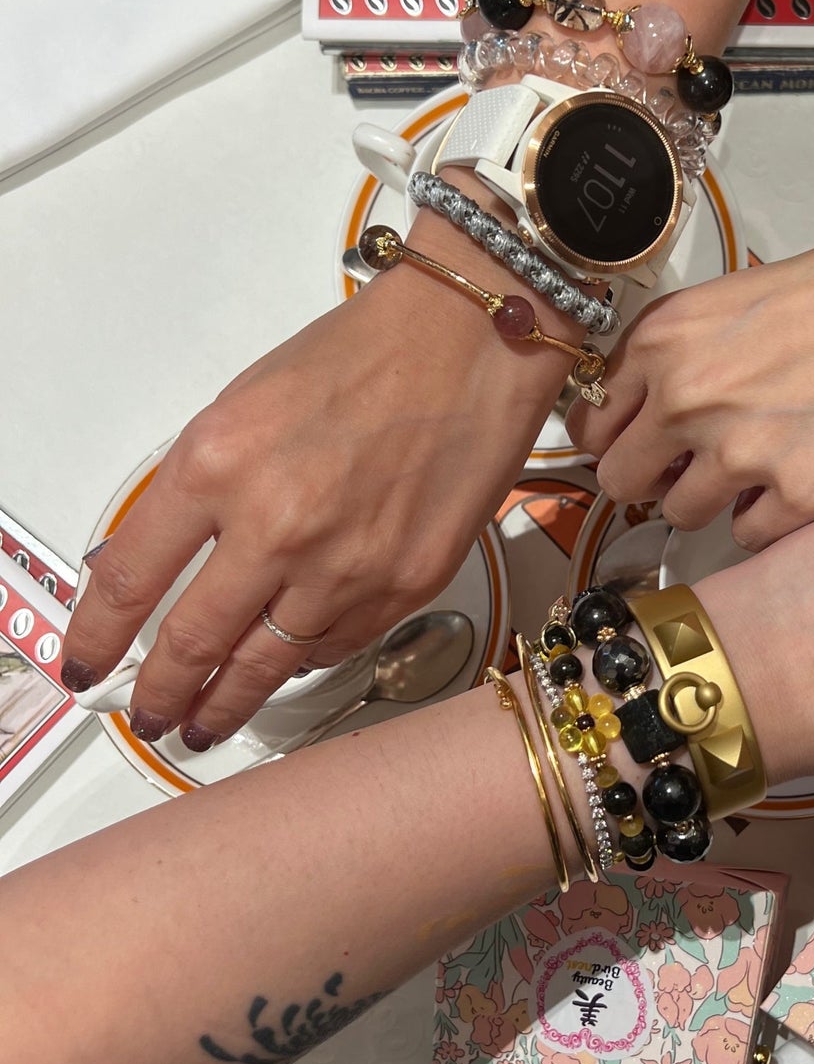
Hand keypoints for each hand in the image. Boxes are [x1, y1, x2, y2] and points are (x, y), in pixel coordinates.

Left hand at [62, 246, 567, 749]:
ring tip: (213, 719)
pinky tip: (293, 664)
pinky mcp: (408, 585)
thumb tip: (161, 560)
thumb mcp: (246, 405)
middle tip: (155, 716)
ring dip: (232, 700)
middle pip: (194, 643)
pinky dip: (308, 660)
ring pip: (270, 664)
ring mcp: (348, 565)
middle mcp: (278, 526)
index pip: (130, 580)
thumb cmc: (367, 354)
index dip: (99, 636)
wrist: (474, 344)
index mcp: (218, 464)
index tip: (89, 662)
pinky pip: (340, 645)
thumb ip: (198, 488)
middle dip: (163, 695)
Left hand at [568, 186, 813, 550]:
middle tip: (692, 465)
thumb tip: (638, 421)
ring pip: (681, 514)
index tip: (637, 443)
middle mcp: (685, 397)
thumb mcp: (726, 305)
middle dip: (652, 478)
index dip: (617, 437)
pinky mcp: (795, 494)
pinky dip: (767, 517)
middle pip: (621, 481)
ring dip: (711, 499)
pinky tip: (798, 473)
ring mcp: (738, 452)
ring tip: (760, 460)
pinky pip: (747, 536)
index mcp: (661, 342)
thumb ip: (670, 359)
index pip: (590, 422)